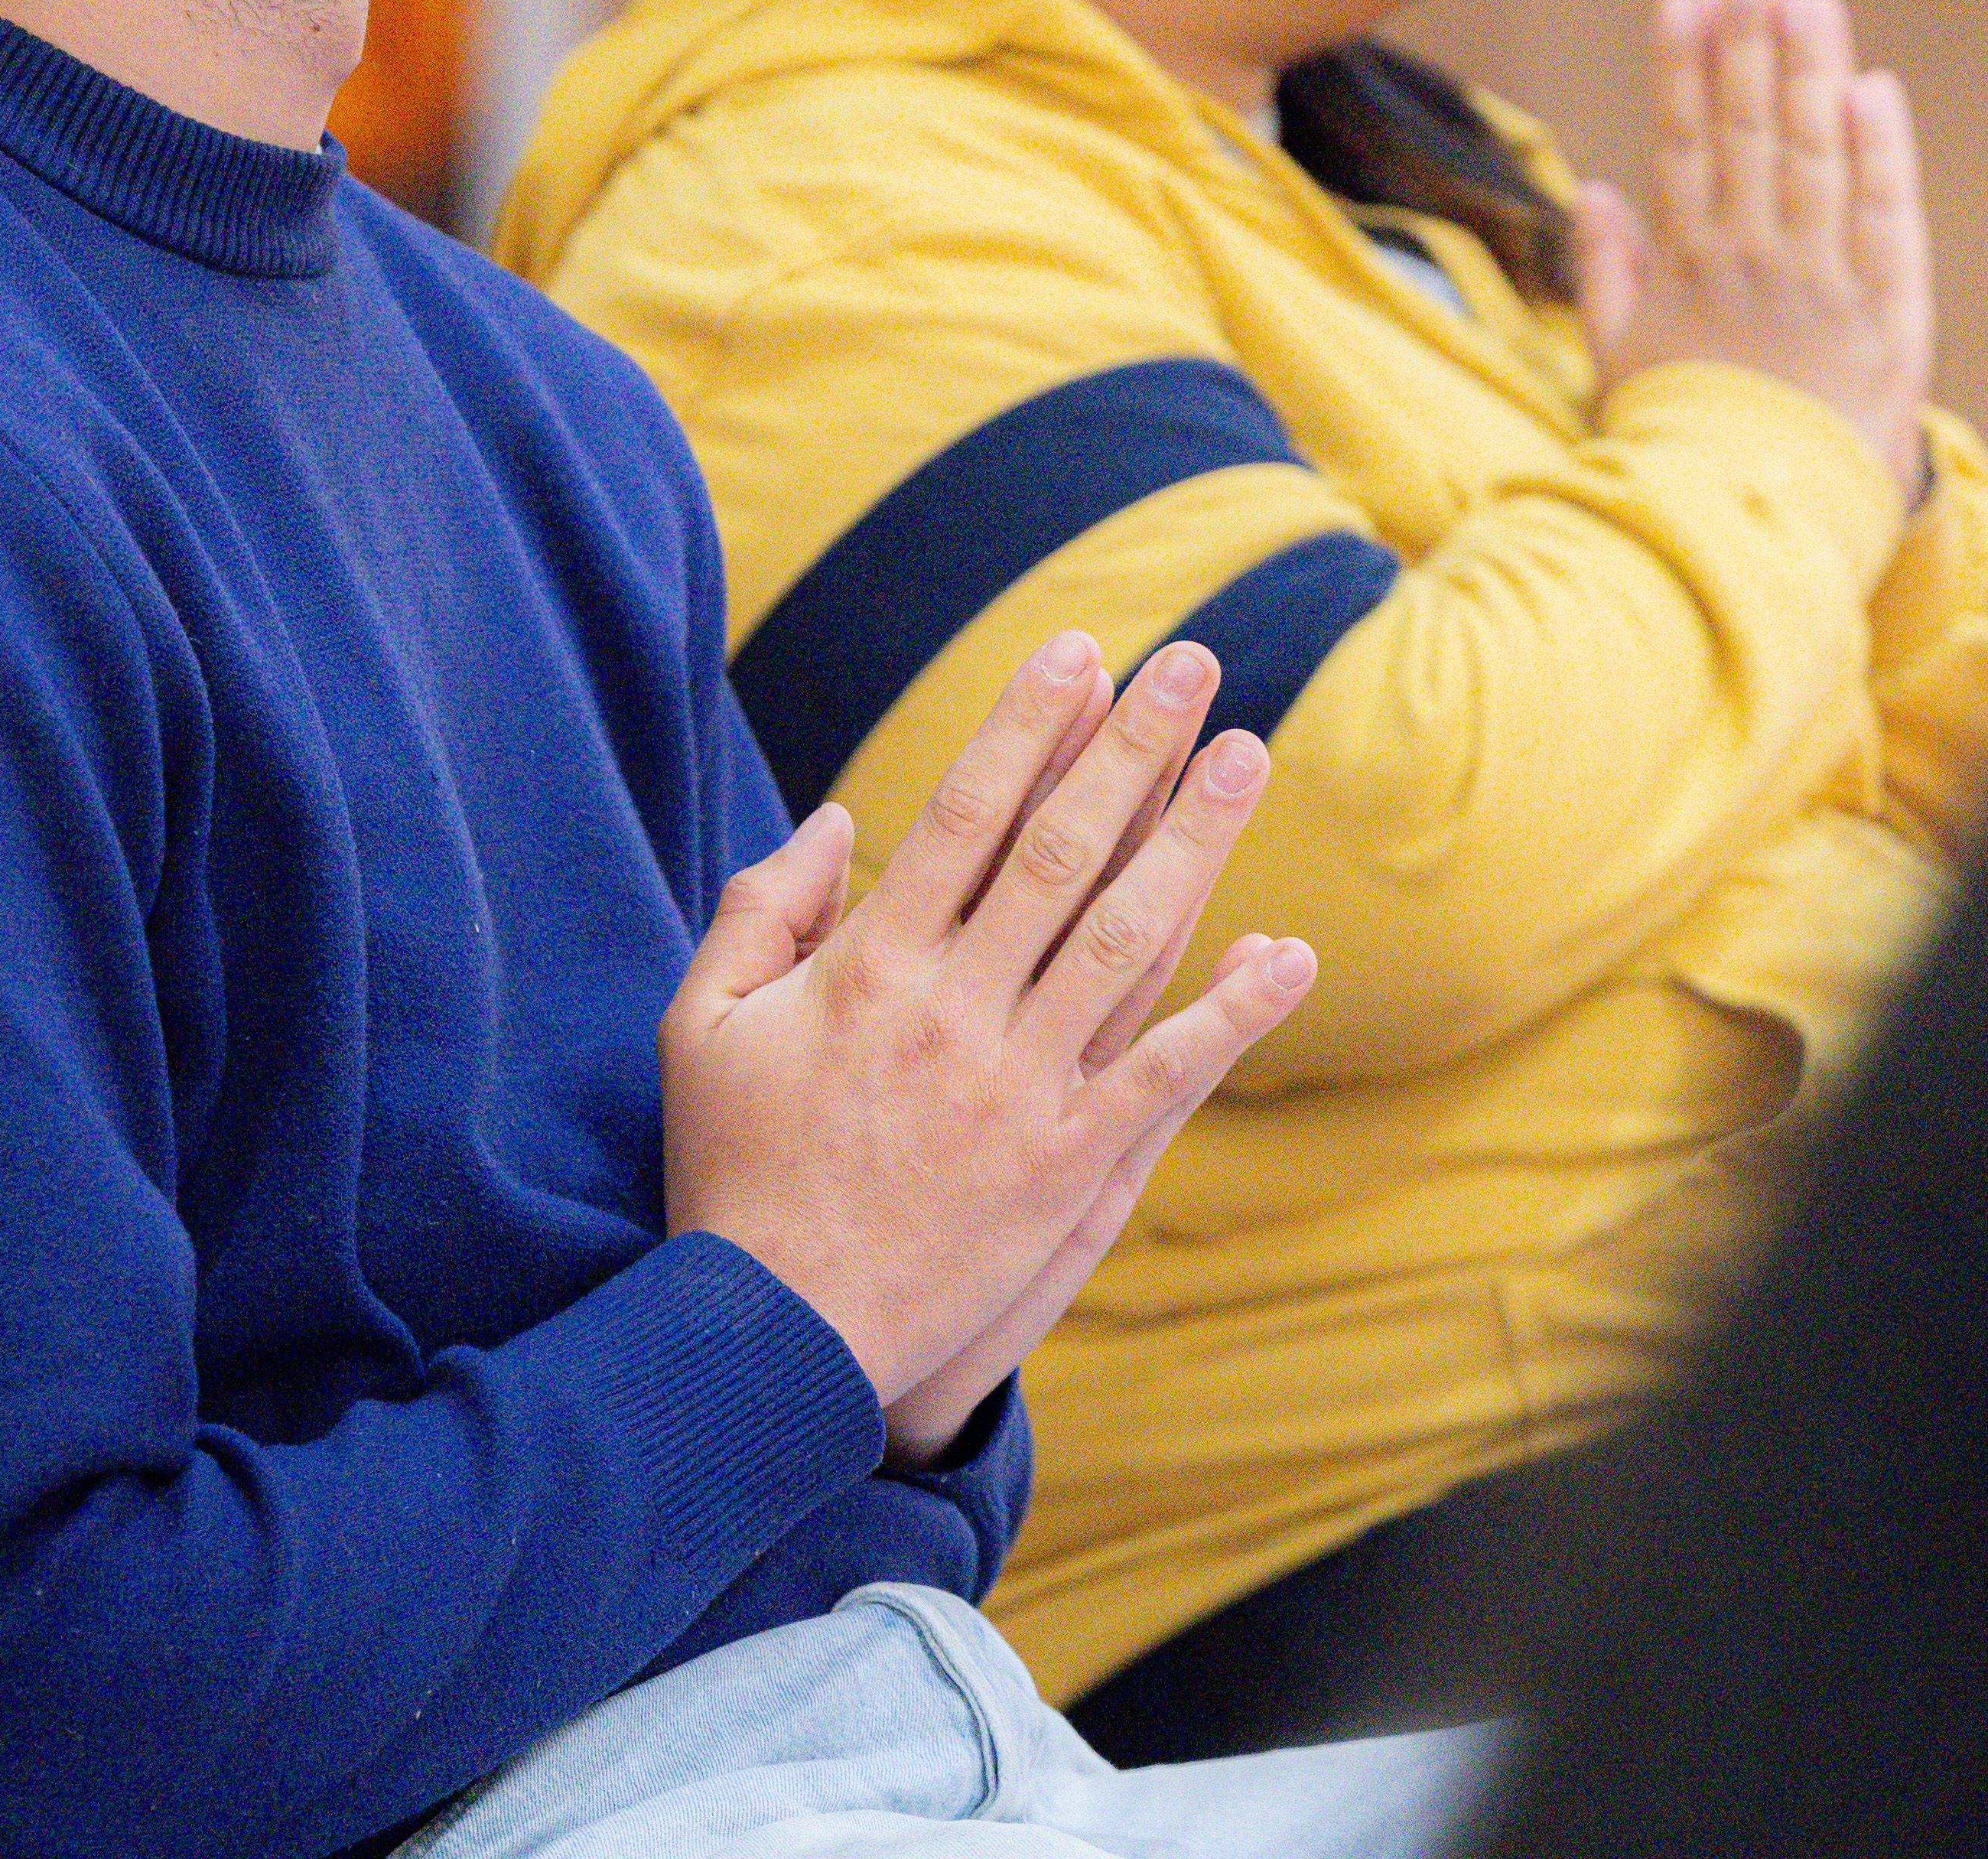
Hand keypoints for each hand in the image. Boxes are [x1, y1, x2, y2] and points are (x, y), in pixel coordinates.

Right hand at [659, 633, 1315, 1451]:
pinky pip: (1165, 1075)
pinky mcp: (1067, 1167)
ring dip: (1194, 839)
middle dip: (1130, 746)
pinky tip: (1288, 955)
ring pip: (1126, 938)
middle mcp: (953, 1011)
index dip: (1026, 727)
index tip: (1078, 654)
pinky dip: (1231, 1014)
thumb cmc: (730, 1171)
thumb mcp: (699, 1026)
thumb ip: (760, 910)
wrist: (773, 1334)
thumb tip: (839, 818)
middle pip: (1060, 850)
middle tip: (1191, 661)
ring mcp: (1019, 1089)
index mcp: (866, 967)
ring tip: (1245, 753)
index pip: (963, 814)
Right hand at [1578, 0, 1935, 498]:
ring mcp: (1819, 282)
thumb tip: (1597, 189)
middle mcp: (1751, 261)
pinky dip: (1881, 152)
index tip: (1684, 1)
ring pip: (1813, 155)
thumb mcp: (1618, 360)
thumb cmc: (1681, 442)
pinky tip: (1871, 89)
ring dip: (1810, 70)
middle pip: (1750, 132)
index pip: (1685, 145)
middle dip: (1749, 42)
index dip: (1685, 69)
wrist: (1759, 524)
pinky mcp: (1887, 312)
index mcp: (1685, 267)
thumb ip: (1606, 272)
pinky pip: (1884, 217)